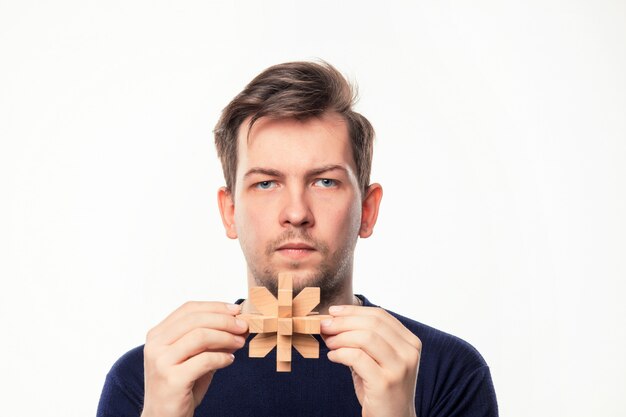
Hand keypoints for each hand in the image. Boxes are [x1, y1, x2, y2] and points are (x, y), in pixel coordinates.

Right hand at [141, 302, 248, 416]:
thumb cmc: (181, 385)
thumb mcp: (193, 356)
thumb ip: (209, 339)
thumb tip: (237, 322)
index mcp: (157, 334)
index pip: (188, 309)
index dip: (215, 306)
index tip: (236, 309)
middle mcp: (155, 345)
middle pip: (195, 320)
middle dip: (224, 320)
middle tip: (243, 326)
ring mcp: (161, 362)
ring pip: (200, 336)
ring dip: (225, 337)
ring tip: (240, 343)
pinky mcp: (171, 379)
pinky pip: (204, 360)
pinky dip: (222, 357)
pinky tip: (230, 360)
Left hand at [321, 305, 420, 416]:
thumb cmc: (381, 388)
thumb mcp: (378, 359)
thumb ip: (362, 339)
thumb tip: (332, 320)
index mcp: (410, 342)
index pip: (380, 315)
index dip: (353, 311)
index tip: (333, 312)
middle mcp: (408, 353)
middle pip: (372, 323)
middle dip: (343, 321)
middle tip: (324, 325)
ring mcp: (399, 368)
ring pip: (365, 338)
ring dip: (340, 337)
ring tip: (328, 343)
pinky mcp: (385, 383)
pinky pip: (357, 357)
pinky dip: (340, 354)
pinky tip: (332, 357)